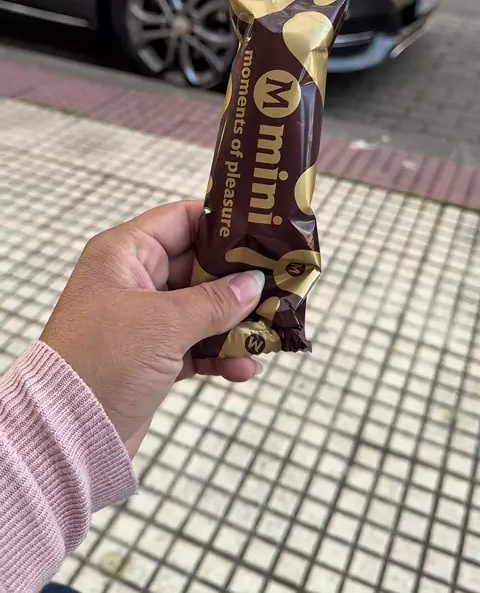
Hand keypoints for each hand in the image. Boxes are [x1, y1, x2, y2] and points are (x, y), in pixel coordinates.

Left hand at [41, 201, 263, 456]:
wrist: (67, 433)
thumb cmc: (105, 360)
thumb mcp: (164, 324)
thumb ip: (215, 301)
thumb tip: (254, 283)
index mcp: (125, 254)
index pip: (181, 220)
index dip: (223, 224)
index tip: (263, 232)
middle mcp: (134, 280)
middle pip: (198, 266)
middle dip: (238, 279)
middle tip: (280, 283)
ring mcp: (143, 320)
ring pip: (202, 308)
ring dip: (235, 321)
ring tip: (270, 330)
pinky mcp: (152, 357)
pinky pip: (196, 344)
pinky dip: (220, 354)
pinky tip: (244, 367)